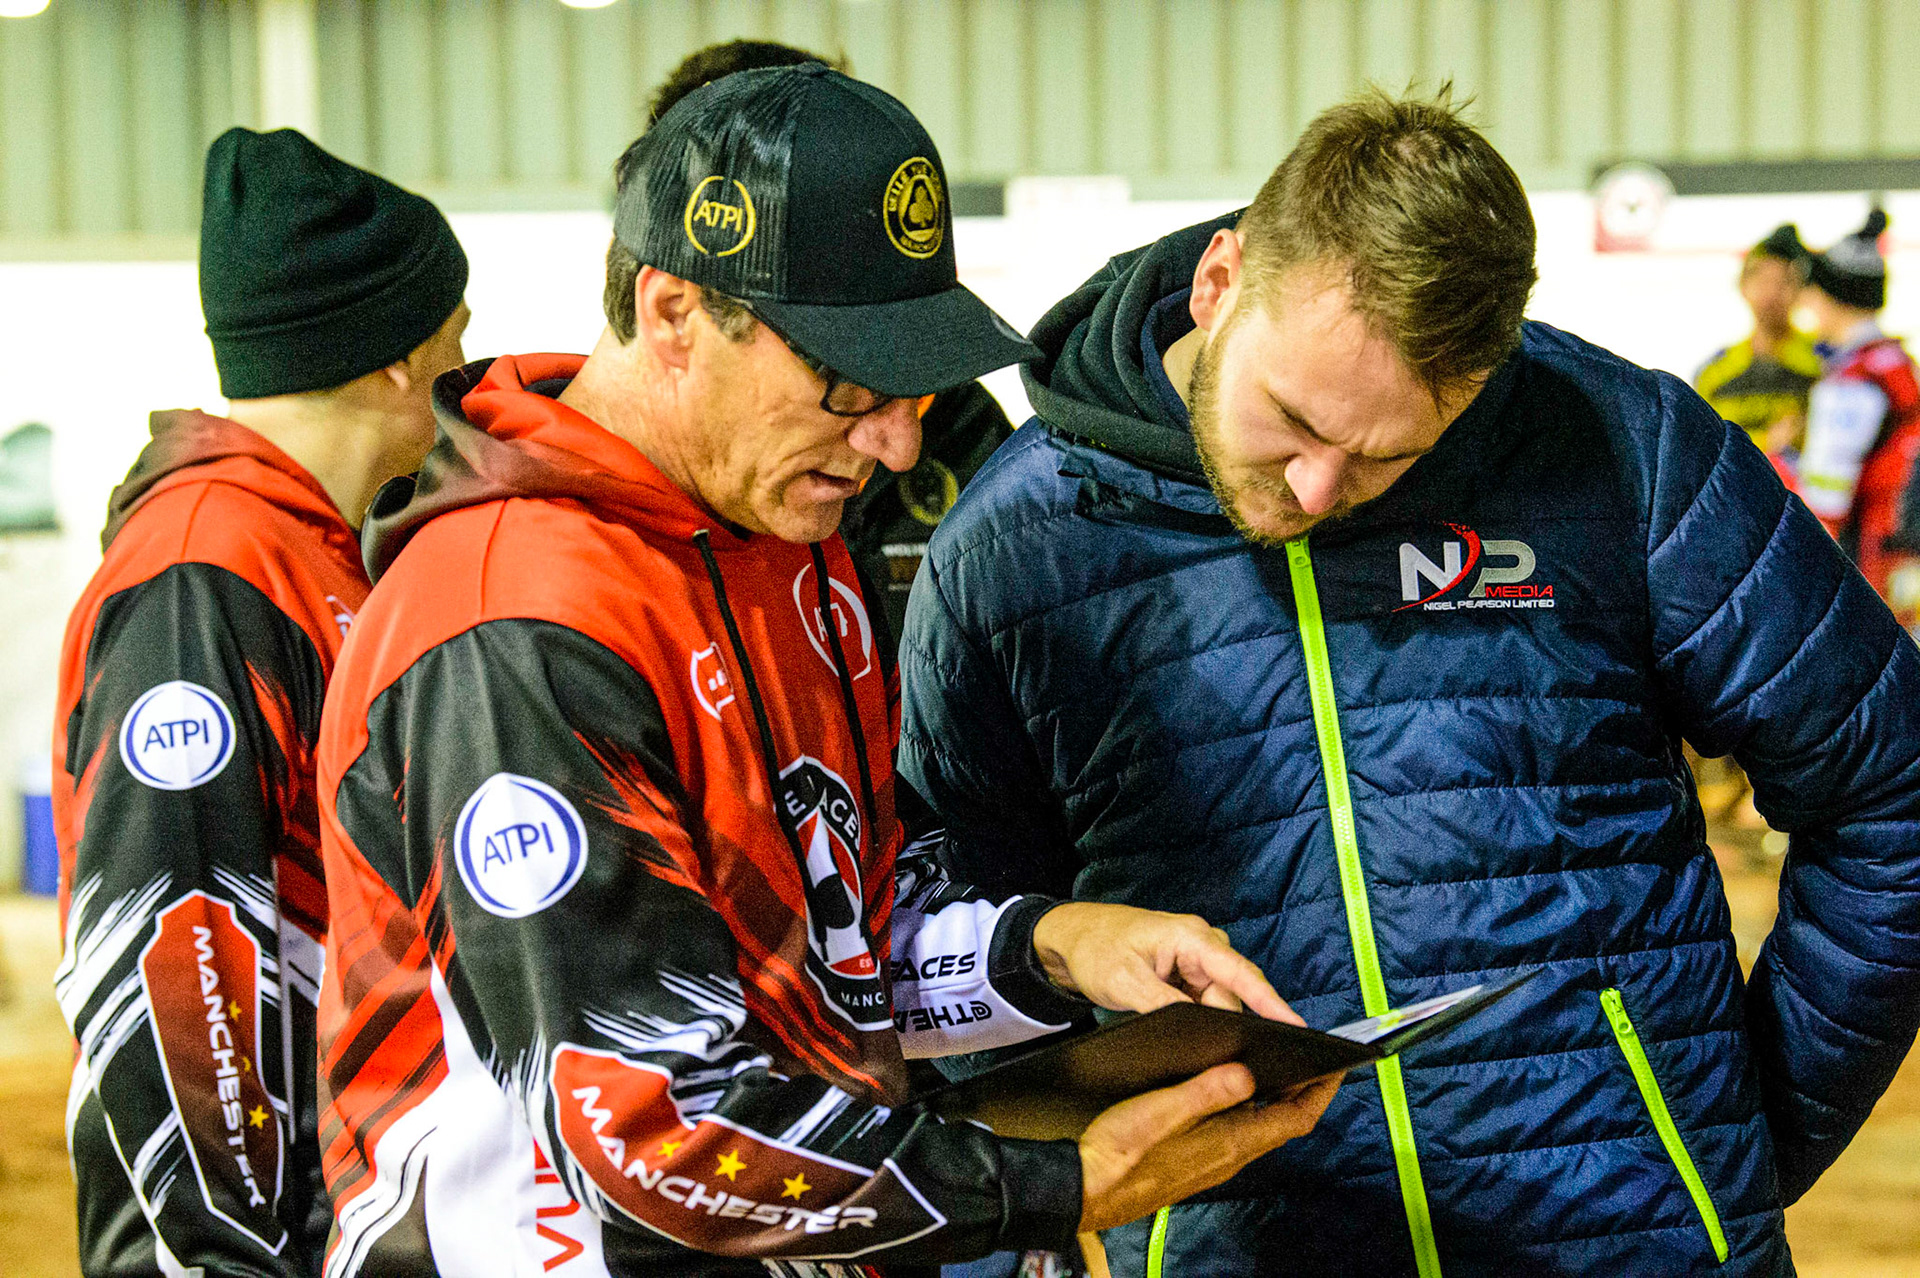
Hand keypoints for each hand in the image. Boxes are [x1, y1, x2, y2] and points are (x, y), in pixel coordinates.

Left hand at [1031, 902, 1301, 1021]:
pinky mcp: (1188, 974)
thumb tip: (1200, 1030)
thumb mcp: (1124, 981)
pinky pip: (1206, 1002)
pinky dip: (1199, 1019)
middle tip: (1207, 1055)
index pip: (1241, 973)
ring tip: (1183, 1038)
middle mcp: (1203, 946)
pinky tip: (1185, 1032)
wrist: (1072, 938)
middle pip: (1232, 996)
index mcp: (1191, 937)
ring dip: (1208, 1023)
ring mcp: (1197, 960)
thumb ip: (1165, 1006)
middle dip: (1225, 1025)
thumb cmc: (1096, 948)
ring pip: (1220, 1003)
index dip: (1271, 1002)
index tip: (1298, 1027)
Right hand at [1076, 1063, 1339, 1232]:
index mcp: (1230, 1142)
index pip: (1296, 1118)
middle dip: (1299, 1088)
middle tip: (1307, 1054)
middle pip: (1280, 1121)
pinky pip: (1232, 1131)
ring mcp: (1211, 1161)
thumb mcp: (1163, 1110)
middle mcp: (1229, 1156)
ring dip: (1270, 1096)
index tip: (1336, 1063)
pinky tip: (1222, 1087)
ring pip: (1256, 1125)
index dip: (1321, 1090)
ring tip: (1269, 1062)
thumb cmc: (1119, 1153)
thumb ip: (1208, 1091)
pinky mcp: (1192, 1161)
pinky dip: (1242, 1106)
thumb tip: (1248, 1074)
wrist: (1085, 1188)